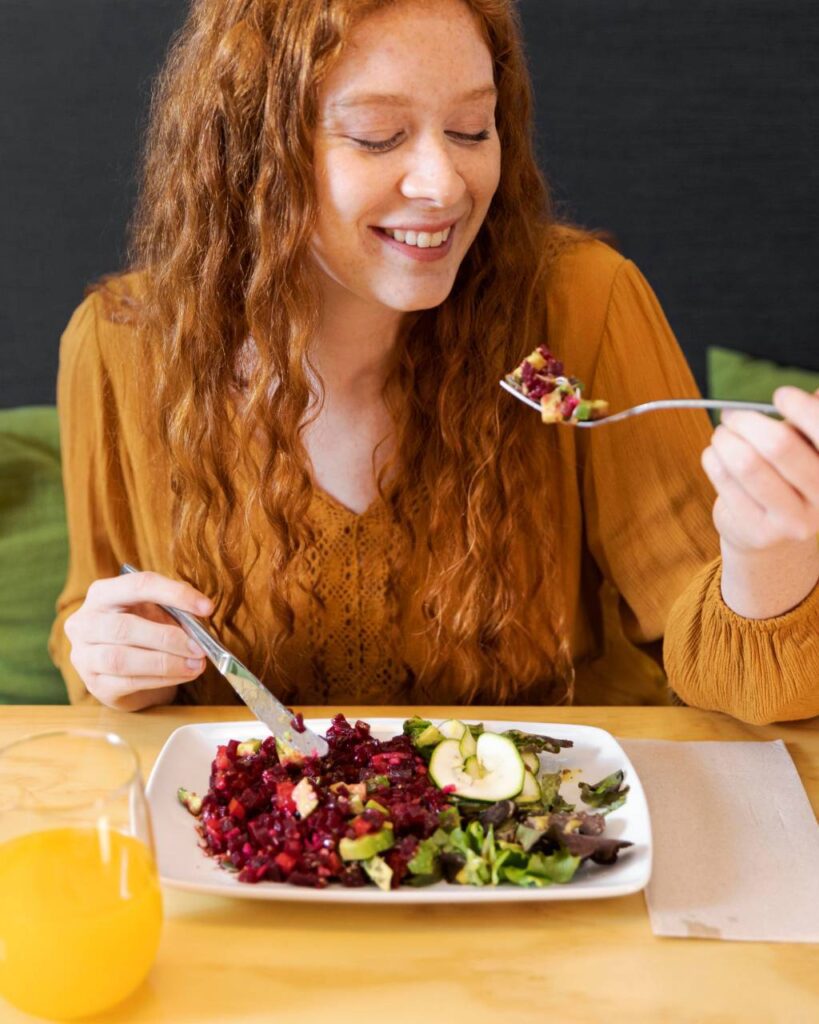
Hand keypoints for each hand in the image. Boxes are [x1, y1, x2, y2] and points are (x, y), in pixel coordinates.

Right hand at [64, 571, 213, 710]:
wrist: (121, 671)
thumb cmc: (142, 633)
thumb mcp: (154, 613)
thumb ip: (173, 610)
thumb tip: (199, 616)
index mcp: (102, 594)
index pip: (138, 585)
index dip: (175, 594)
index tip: (206, 607)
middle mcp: (85, 622)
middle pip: (124, 627)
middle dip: (167, 638)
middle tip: (199, 647)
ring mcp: (84, 656)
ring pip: (122, 659)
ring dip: (166, 663)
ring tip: (195, 665)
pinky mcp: (94, 684)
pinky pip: (128, 682)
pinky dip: (161, 679)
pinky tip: (182, 675)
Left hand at [701, 387, 818, 551]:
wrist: (769, 533)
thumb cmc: (786, 479)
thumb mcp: (804, 451)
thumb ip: (809, 425)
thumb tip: (815, 395)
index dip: (801, 408)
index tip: (780, 395)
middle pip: (778, 444)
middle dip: (746, 420)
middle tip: (731, 415)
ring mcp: (792, 521)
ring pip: (746, 463)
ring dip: (724, 440)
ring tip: (720, 435)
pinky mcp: (758, 531)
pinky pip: (725, 481)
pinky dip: (712, 459)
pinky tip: (714, 455)